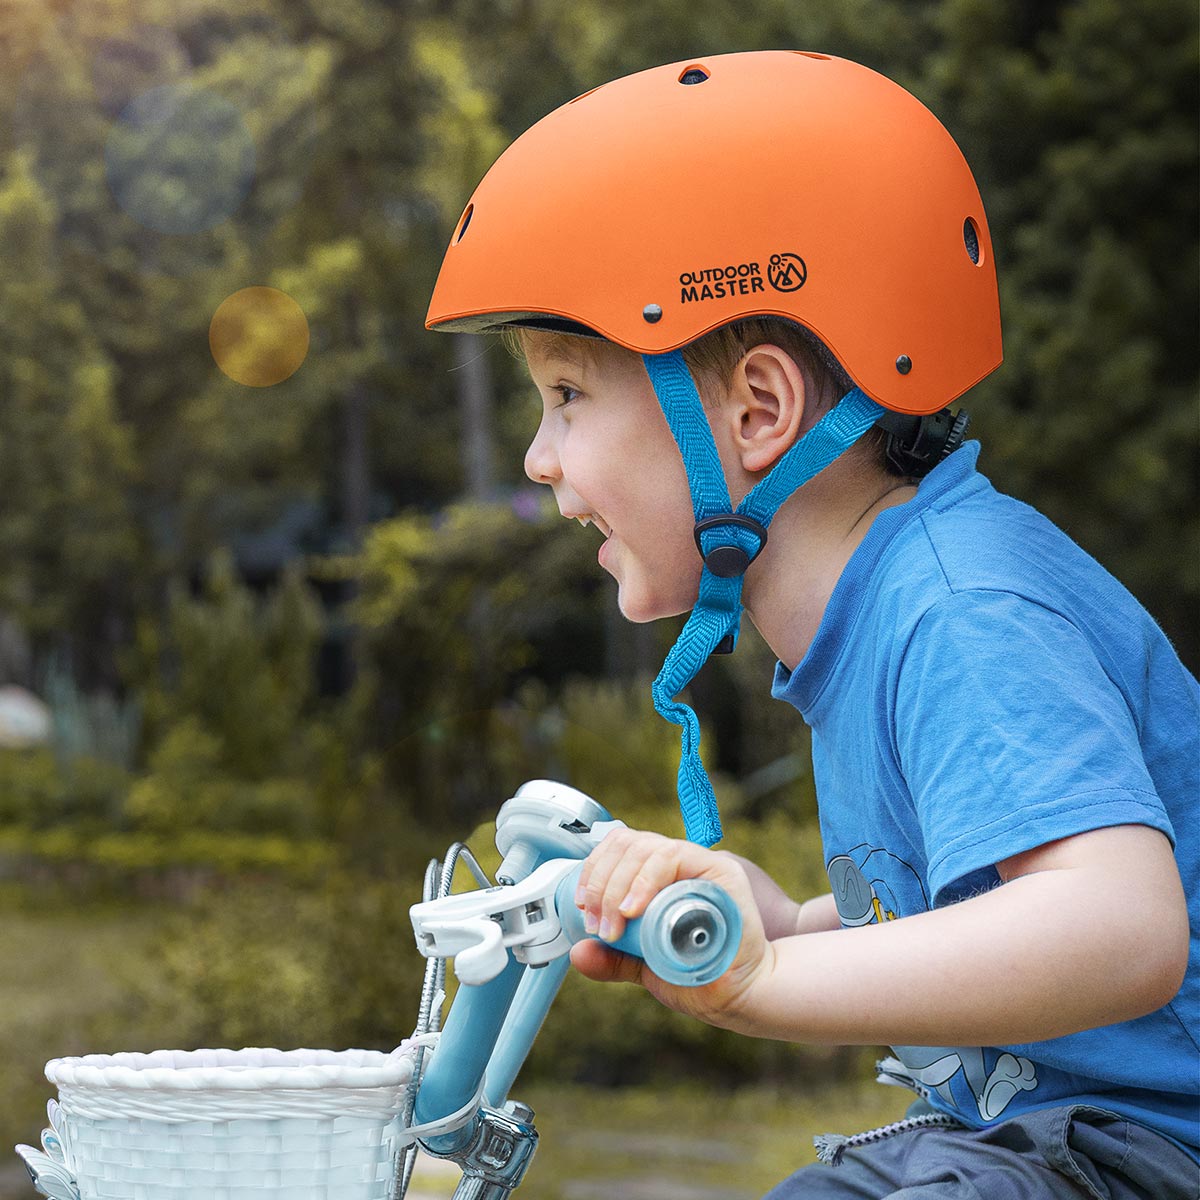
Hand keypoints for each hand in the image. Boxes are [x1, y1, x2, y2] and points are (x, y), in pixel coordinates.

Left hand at [569, 827, 772, 1028]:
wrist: (741, 995)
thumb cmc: (702, 976)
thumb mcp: (645, 966)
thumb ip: (615, 959)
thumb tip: (580, 952)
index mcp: (660, 877)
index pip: (620, 848)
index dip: (594, 870)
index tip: (583, 906)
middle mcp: (678, 864)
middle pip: (627, 844)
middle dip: (600, 881)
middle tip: (598, 923)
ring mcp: (699, 864)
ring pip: (645, 848)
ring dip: (617, 886)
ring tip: (614, 924)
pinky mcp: (720, 870)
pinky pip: (673, 856)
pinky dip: (645, 879)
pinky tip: (634, 908)